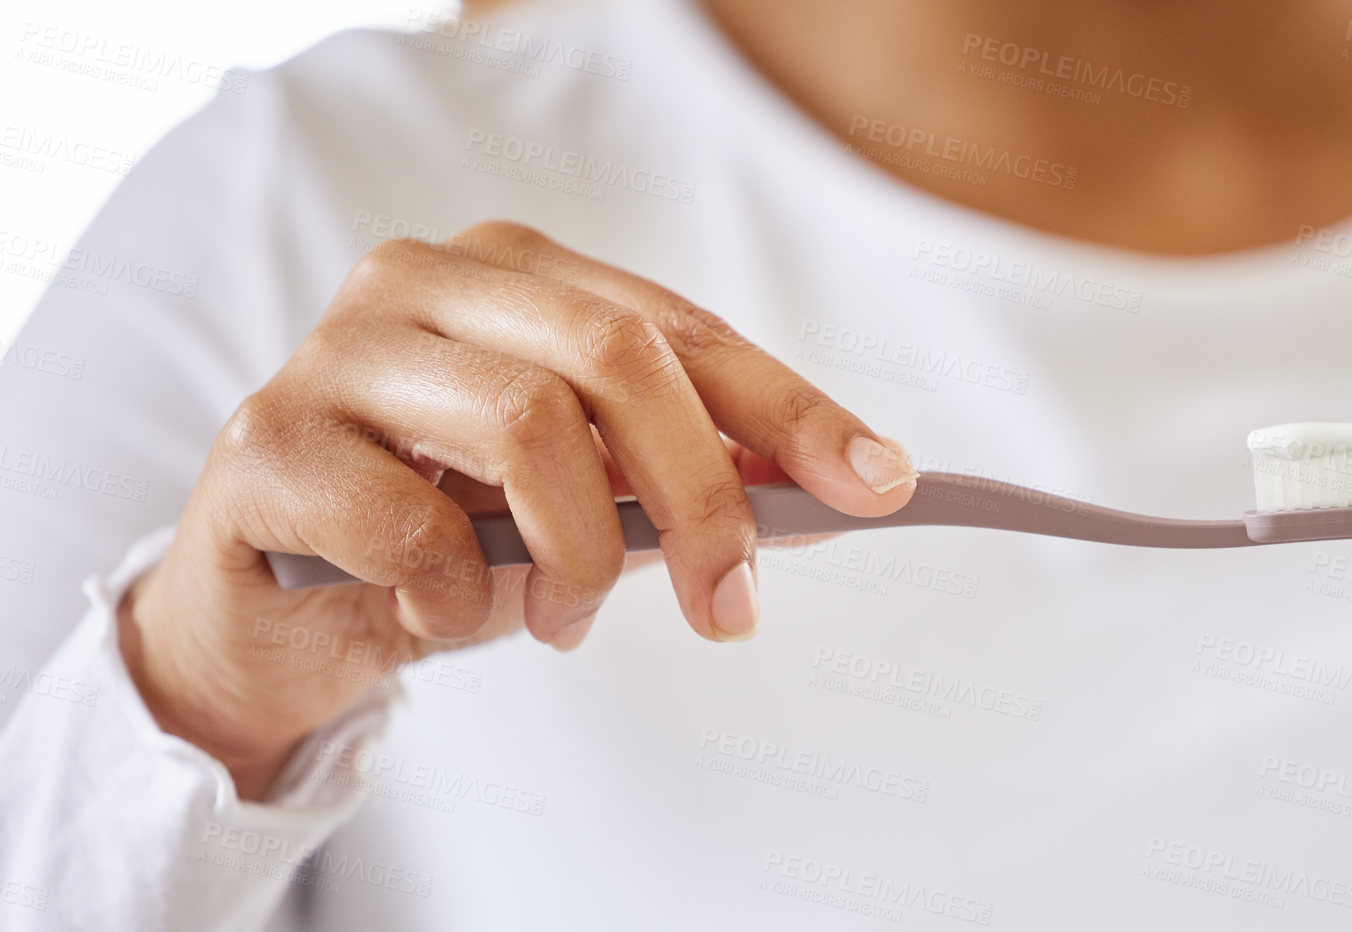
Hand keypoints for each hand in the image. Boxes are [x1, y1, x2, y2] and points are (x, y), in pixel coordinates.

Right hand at [122, 221, 919, 796]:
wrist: (272, 615)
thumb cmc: (446, 537)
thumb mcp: (588, 501)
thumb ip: (695, 478)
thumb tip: (848, 485)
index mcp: (516, 273)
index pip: (683, 330)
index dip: (791, 409)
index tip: (879, 484)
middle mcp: (422, 282)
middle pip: (618, 358)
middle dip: (705, 494)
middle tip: (729, 604)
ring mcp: (336, 355)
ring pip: (527, 424)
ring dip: (581, 552)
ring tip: (567, 620)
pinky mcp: (268, 446)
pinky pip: (413, 523)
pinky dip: (460, 595)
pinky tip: (447, 616)